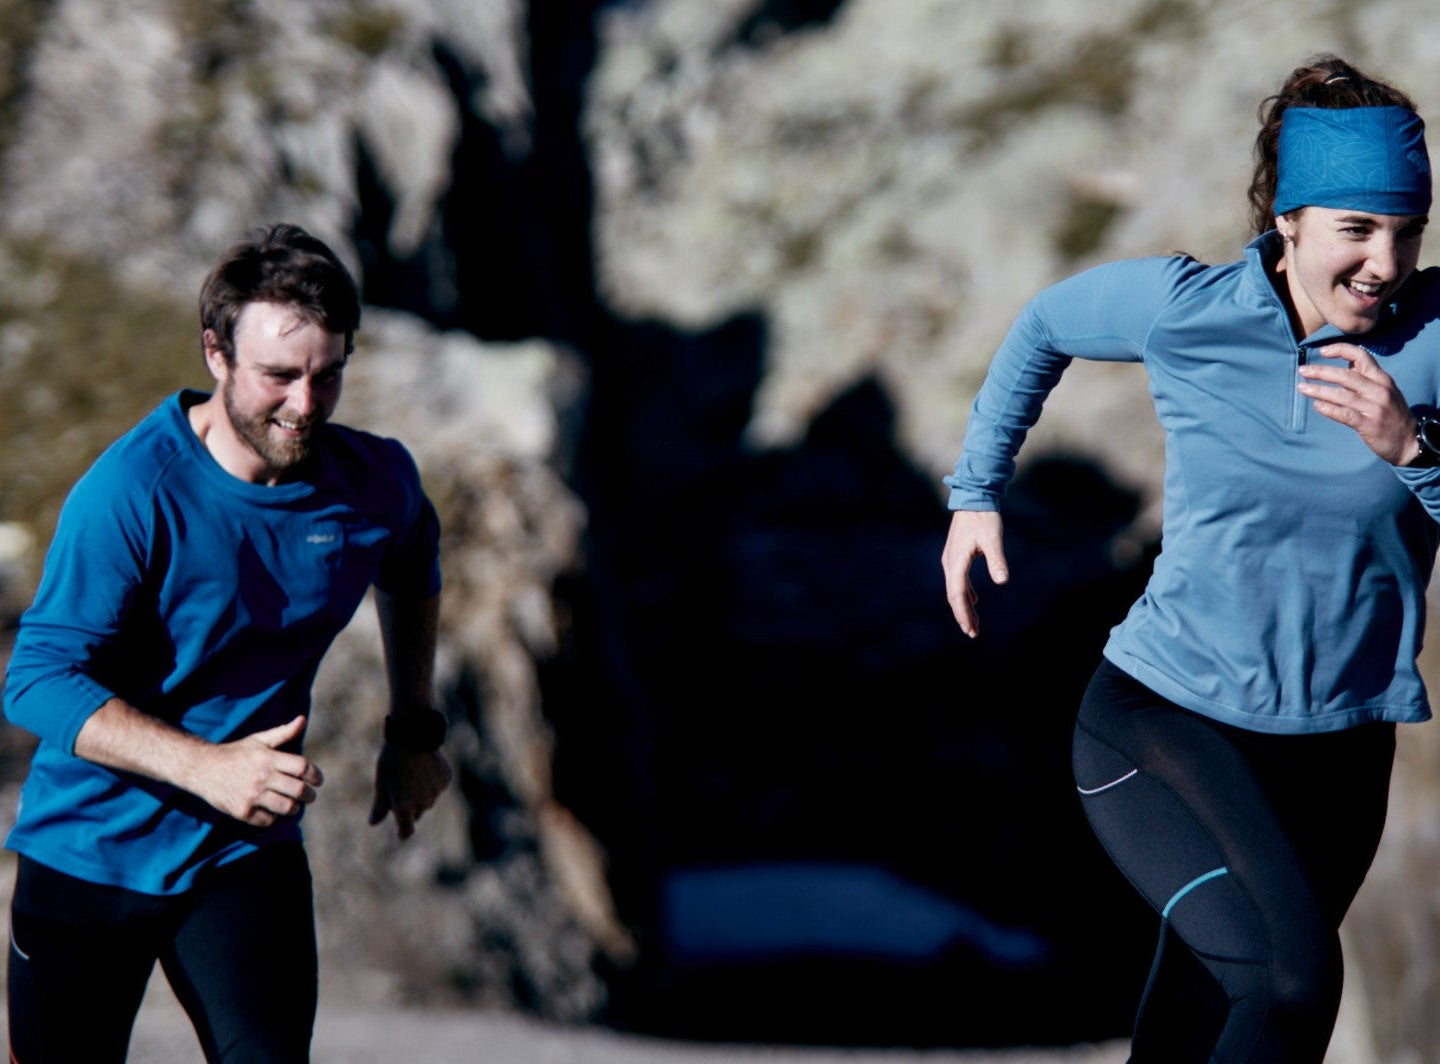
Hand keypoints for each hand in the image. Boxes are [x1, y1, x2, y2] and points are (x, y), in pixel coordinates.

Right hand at [186, 715, 322, 827]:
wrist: (202, 768)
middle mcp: (261, 776)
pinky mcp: (242, 811)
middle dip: (309, 795)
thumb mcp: (258, 740)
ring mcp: (251, 795)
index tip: (318, 781)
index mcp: (268, 758)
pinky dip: (273, 817)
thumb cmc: (236, 753)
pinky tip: (271, 810)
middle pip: (298, 790)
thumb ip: (283, 732)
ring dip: (294, 808)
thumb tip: (303, 719)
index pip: (302, 767)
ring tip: (294, 805)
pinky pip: (268, 820)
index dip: (315, 775)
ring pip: (286, 807)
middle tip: (310, 796)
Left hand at [369, 745, 451, 840]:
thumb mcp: (382, 783)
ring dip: (421, 793)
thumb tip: (373, 823)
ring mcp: (436, 791)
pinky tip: (424, 767)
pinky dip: (432, 782)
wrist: (413, 735)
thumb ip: (380, 806)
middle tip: (400, 788)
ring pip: (428, 799)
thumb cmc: (392, 760)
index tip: (401, 832)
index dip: (403, 832)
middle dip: (410, 807)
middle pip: (417, 813)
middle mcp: (423, 803)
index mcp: (405, 807)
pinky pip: (438, 786)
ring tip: (412, 774)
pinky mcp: (445, 779)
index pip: (407, 831)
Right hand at [941, 509, 1008, 637]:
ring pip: (955, 589)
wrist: (973, 499)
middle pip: (954, 595)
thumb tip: (1002, 581)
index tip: (971, 629)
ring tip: (973, 623)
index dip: (963, 613)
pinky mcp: (956, 557)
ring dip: (963, 607)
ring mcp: (951, 560)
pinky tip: (973, 601)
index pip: (957, 594)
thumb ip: (997, 560)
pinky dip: (965, 594)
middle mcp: (950, 563)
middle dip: (962, 615)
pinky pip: (958, 581)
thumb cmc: (984, 518)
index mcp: (957, 561)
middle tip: (972, 633)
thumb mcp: (993, 539)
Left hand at [1297, 344, 1419, 464]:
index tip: (1322, 351)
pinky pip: (1344, 414)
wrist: (1409, 440)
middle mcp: (1379, 390)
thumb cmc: (1391, 414)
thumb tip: (1343, 364)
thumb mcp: (1385, 390)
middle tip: (1302, 370)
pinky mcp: (1368, 424)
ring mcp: (1374, 407)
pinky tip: (1317, 405)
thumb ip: (1366, 378)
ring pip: (1342, 394)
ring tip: (1302, 387)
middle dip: (1321, 371)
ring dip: (1319, 390)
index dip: (1340, 350)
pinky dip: (1329, 409)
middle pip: (1346, 375)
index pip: (1361, 356)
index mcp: (1382, 378)